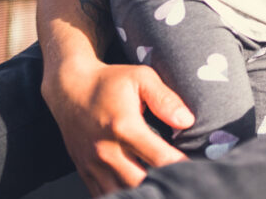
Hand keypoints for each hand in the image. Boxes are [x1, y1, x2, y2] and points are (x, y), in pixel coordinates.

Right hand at [41, 57, 193, 196]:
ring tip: (162, 186)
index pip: (158, 158)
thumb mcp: (141, 78)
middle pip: (140, 182)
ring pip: (121, 192)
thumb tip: (187, 121)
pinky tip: (139, 189)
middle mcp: (106, 150)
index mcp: (124, 127)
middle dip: (163, 183)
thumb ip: (165, 99)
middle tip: (182, 180)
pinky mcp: (84, 171)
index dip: (180, 166)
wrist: (69, 89)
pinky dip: (122, 194)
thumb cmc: (111, 81)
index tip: (195, 168)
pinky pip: (103, 194)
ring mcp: (92, 164)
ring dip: (143, 191)